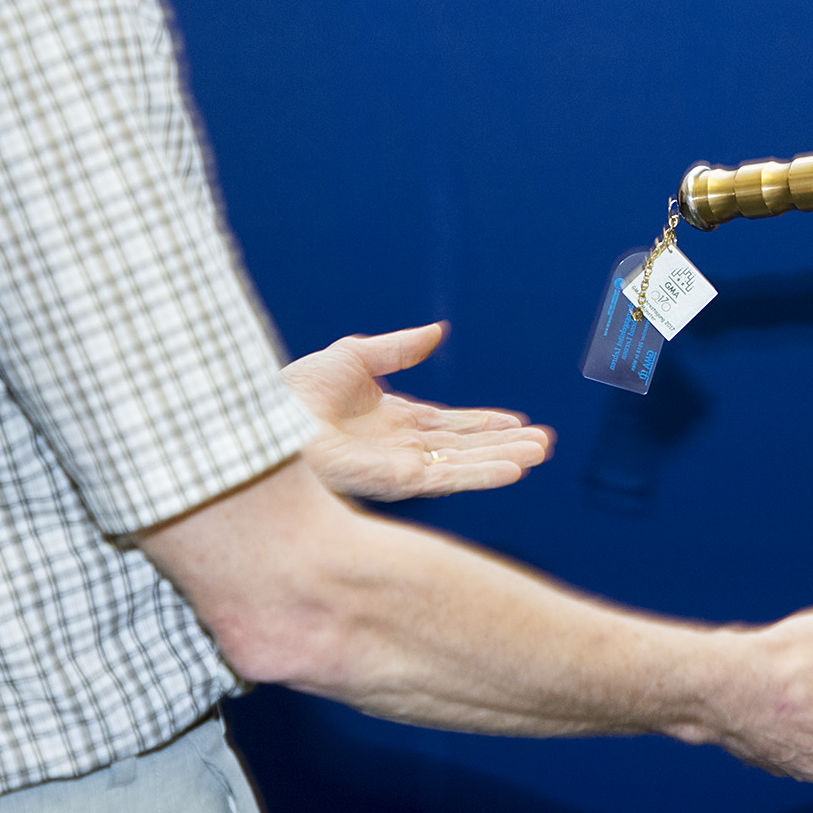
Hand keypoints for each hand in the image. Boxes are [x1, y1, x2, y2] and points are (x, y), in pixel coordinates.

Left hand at [283, 323, 553, 500]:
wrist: (268, 417)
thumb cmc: (297, 391)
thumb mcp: (353, 356)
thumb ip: (397, 348)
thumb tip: (437, 332)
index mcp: (392, 421)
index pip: (449, 425)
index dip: (484, 423)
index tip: (518, 421)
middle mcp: (401, 448)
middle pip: (464, 448)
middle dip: (504, 445)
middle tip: (544, 443)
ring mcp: (400, 467)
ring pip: (463, 465)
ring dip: (503, 460)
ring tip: (539, 454)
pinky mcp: (396, 481)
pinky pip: (449, 479)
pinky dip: (483, 474)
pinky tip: (512, 470)